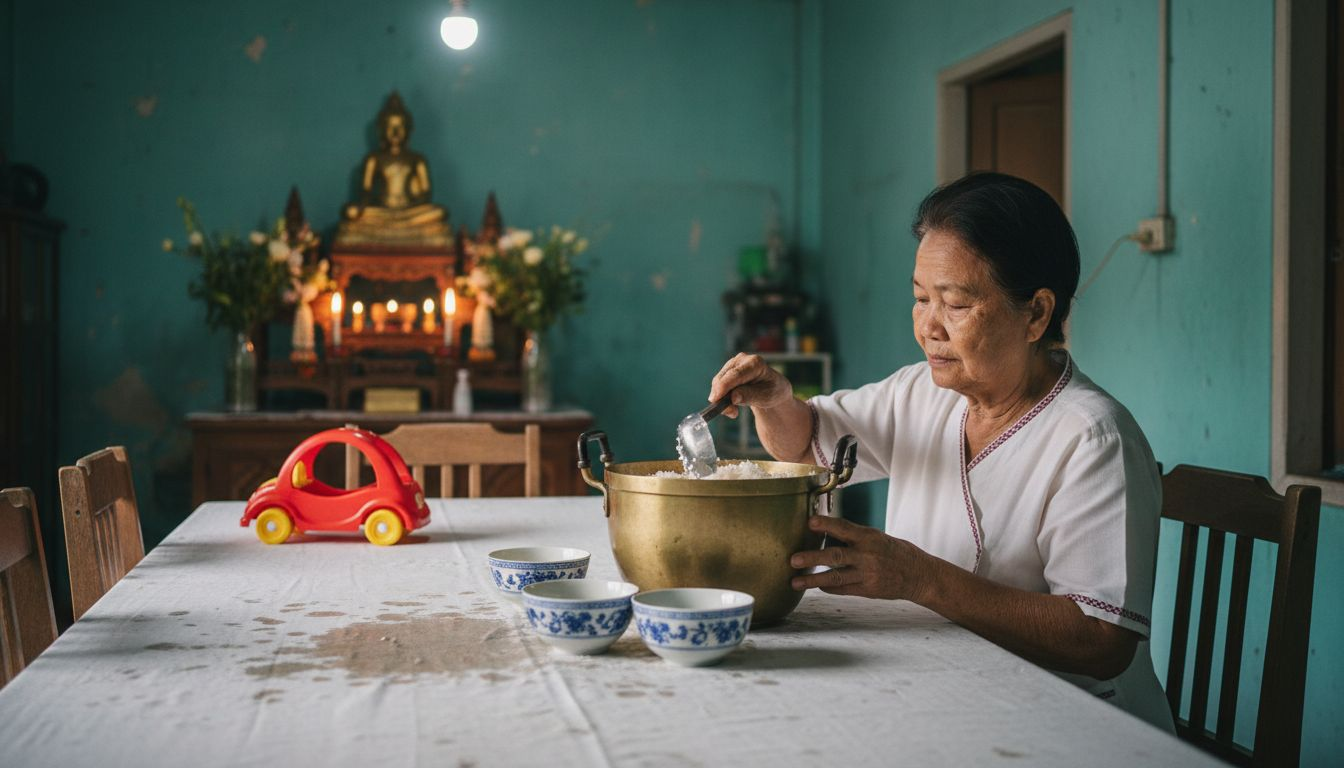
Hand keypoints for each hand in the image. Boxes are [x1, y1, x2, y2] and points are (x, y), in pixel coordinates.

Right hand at [708, 353, 795, 418]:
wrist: (772, 389)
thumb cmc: (772, 392)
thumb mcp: (765, 397)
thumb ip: (750, 396)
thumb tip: (733, 397)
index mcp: (755, 363)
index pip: (735, 375)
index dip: (723, 386)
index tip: (715, 399)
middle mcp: (742, 359)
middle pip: (723, 378)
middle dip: (722, 397)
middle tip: (732, 413)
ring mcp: (733, 364)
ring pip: (717, 383)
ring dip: (722, 400)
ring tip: (734, 412)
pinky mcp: (726, 371)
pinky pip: (717, 386)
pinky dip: (721, 398)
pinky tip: (732, 407)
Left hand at [789, 515, 930, 600]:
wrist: (919, 575)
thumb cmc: (895, 551)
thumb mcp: (877, 537)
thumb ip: (853, 536)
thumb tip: (824, 532)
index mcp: (869, 537)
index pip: (845, 528)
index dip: (827, 524)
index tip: (810, 522)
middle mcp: (867, 555)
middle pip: (835, 556)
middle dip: (812, 558)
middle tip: (793, 559)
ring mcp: (867, 574)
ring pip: (835, 577)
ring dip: (812, 580)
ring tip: (795, 582)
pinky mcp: (868, 590)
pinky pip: (843, 589)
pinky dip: (828, 588)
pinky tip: (816, 586)